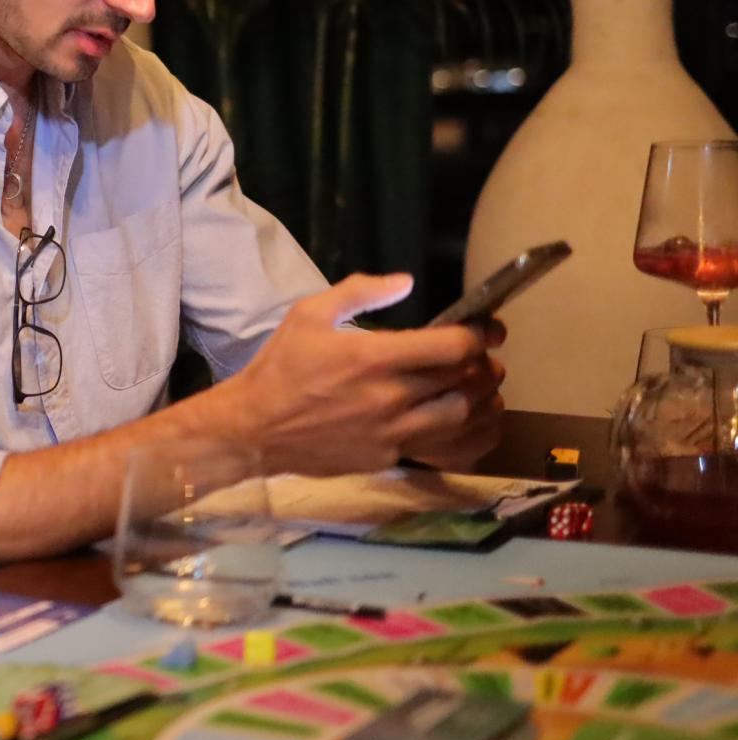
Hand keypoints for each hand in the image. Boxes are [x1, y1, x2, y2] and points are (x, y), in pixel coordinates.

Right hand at [224, 275, 499, 474]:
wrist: (254, 428)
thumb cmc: (280, 367)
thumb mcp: (309, 314)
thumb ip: (359, 291)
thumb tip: (405, 282)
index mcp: (374, 356)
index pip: (452, 346)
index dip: (479, 334)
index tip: (485, 329)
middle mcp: (391, 396)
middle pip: (466, 381)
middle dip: (483, 364)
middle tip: (483, 356)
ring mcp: (393, 432)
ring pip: (463, 417)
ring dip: (479, 400)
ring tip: (478, 388)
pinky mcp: (389, 457)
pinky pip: (444, 448)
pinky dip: (464, 435)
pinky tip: (466, 423)